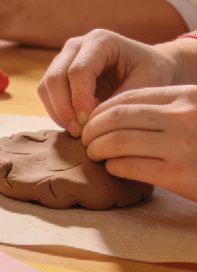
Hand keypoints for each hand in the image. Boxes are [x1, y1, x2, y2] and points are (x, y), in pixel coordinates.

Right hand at [38, 29, 176, 136]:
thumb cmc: (152, 72)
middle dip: (64, 108)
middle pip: (55, 77)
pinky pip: (46, 93)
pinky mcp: (58, 72)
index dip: (79, 99)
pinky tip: (74, 123)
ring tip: (78, 131)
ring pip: (46, 86)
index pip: (79, 71)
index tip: (88, 123)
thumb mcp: (147, 83)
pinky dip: (56, 111)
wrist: (147, 65)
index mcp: (100, 41)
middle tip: (79, 132)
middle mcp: (76, 45)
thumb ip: (120, 99)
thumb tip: (92, 121)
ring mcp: (64, 57)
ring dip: (58, 111)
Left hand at [82, 85, 196, 202]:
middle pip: (117, 117)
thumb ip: (170, 109)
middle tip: (86, 138)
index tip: (93, 120)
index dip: (102, 109)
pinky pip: (127, 166)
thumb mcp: (195, 115)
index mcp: (188, 97)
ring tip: (94, 153)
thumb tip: (117, 113)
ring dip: (96, 148)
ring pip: (116, 141)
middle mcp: (184, 117)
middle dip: (93, 128)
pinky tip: (114, 168)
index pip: (130, 97)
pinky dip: (113, 166)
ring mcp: (181, 145)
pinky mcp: (178, 174)